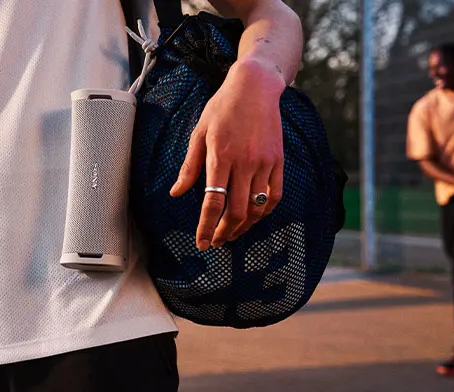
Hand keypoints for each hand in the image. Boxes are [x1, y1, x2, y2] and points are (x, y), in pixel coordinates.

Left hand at [170, 59, 285, 249]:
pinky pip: (274, 195)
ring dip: (243, 227)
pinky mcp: (278, 161)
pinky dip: (264, 212)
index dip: (206, 226)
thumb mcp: (199, 133)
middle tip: (215, 241)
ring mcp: (264, 163)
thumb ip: (189, 167)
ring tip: (231, 233)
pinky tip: (253, 218)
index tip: (202, 242)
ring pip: (256, 207)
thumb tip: (176, 193)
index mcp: (220, 156)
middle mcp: (244, 163)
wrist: (255, 87)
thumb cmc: (222, 108)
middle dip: (224, 232)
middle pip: (236, 211)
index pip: (213, 202)